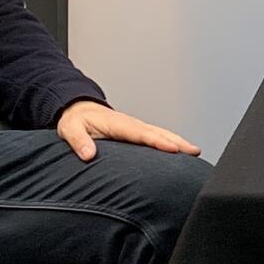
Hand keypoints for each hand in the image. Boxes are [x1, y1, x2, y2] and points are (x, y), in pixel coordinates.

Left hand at [55, 99, 201, 162]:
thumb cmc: (75, 120)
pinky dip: (171, 140)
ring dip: (178, 141)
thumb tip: (88, 154)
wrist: (76, 108)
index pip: (141, 134)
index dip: (158, 142)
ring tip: (194, 152)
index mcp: (117, 124)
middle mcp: (130, 123)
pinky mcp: (136, 131)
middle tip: (194, 151)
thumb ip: (78, 141)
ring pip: (161, 133)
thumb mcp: (69, 129)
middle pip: (158, 132)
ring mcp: (135, 126)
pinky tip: (180, 150)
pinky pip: (156, 135)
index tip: (173, 149)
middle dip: (177, 141)